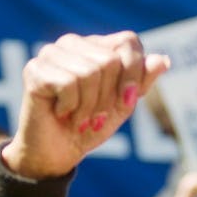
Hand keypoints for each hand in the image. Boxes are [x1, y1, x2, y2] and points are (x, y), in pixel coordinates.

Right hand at [1, 31, 169, 179]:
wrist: (57, 155)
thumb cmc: (88, 127)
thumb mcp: (122, 106)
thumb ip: (140, 82)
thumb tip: (162, 60)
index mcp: (95, 46)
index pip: (127, 41)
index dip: (133, 75)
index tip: (124, 102)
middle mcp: (71, 43)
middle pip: (110, 61)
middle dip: (108, 98)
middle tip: (93, 116)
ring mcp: (50, 54)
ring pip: (90, 72)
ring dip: (89, 106)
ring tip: (78, 117)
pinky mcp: (34, 70)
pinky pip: (69, 83)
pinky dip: (71, 107)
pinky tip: (60, 113)